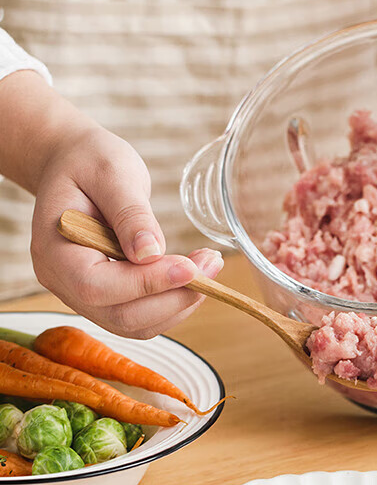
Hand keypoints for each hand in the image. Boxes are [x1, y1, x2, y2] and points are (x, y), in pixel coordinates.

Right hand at [30, 126, 223, 337]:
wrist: (75, 164)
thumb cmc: (89, 162)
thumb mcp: (112, 172)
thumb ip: (130, 213)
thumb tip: (151, 253)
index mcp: (53, 250)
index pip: (97, 285)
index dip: (147, 283)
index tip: (191, 267)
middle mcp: (62, 282)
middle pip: (120, 315)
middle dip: (174, 297)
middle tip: (213, 264)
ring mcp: (82, 293)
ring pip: (135, 323)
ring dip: (179, 302)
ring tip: (211, 266)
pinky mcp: (106, 294)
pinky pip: (141, 314)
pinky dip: (172, 301)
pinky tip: (195, 274)